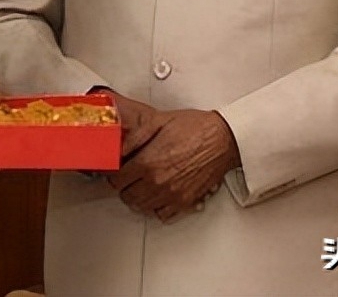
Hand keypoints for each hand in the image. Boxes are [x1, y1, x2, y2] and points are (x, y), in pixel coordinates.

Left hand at [106, 103, 240, 223]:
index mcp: (148, 161)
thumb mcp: (158, 122)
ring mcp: (172, 194)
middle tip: (128, 177)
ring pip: (142, 207)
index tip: (116, 170)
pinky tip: (157, 194)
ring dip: (137, 198)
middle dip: (124, 186)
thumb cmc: (194, 128)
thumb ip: (134, 138)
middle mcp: (158, 181)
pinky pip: (162, 215)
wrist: (223, 138)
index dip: (113, 174)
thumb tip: (117, 150)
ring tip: (141, 185)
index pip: (117, 179)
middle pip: (127, 196)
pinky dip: (156, 208)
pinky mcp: (185, 201)